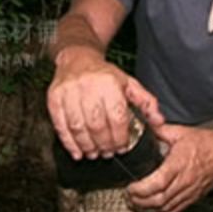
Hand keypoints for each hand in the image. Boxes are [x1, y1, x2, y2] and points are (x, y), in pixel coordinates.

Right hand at [48, 65, 162, 158]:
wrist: (77, 58)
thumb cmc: (104, 74)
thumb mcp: (129, 84)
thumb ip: (146, 103)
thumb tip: (159, 121)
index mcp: (109, 83)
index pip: (116, 118)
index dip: (120, 137)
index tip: (122, 147)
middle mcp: (88, 86)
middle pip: (96, 125)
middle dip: (104, 145)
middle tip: (108, 153)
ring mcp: (68, 92)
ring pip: (77, 127)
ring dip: (87, 146)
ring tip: (94, 153)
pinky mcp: (53, 98)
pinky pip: (60, 125)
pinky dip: (68, 142)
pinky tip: (77, 151)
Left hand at [127, 125, 212, 211]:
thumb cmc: (207, 143)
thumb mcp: (180, 132)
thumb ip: (159, 130)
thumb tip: (144, 125)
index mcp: (179, 164)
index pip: (158, 183)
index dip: (141, 189)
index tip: (130, 187)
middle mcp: (185, 180)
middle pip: (159, 199)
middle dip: (140, 201)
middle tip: (129, 196)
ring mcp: (189, 192)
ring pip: (166, 209)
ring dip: (148, 209)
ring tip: (136, 204)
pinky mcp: (193, 198)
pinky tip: (152, 211)